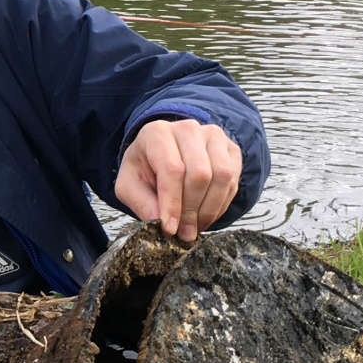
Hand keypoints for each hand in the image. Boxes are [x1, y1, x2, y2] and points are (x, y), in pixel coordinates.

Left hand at [114, 118, 243, 242]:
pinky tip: (206, 215)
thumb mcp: (129, 185)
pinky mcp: (230, 149)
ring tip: (195, 227)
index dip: (172, 203)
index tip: (170, 228)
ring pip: (221, 176)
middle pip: (199, 174)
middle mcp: (188, 129)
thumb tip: (160, 221)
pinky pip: (233, 181)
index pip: (172, 169)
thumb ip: (140, 202)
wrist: (164, 154)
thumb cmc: (145, 169)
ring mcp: (213, 136)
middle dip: (191, 210)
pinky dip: (221, 205)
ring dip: (209, 209)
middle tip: (184, 233)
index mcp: (157, 133)